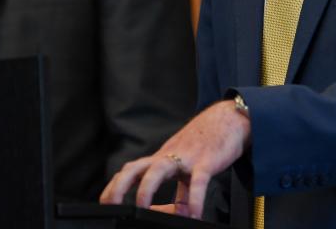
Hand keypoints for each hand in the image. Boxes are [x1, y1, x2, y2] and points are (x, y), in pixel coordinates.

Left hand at [100, 99, 250, 219]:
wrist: (229, 120)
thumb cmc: (205, 143)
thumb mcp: (189, 168)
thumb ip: (182, 194)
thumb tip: (180, 216)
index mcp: (162, 158)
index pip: (131, 170)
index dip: (116, 185)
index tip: (105, 201)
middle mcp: (169, 156)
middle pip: (136, 167)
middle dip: (120, 186)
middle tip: (112, 204)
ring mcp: (186, 157)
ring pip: (160, 169)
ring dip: (147, 188)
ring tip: (143, 208)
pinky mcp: (207, 161)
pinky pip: (198, 181)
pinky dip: (196, 199)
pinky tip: (195, 214)